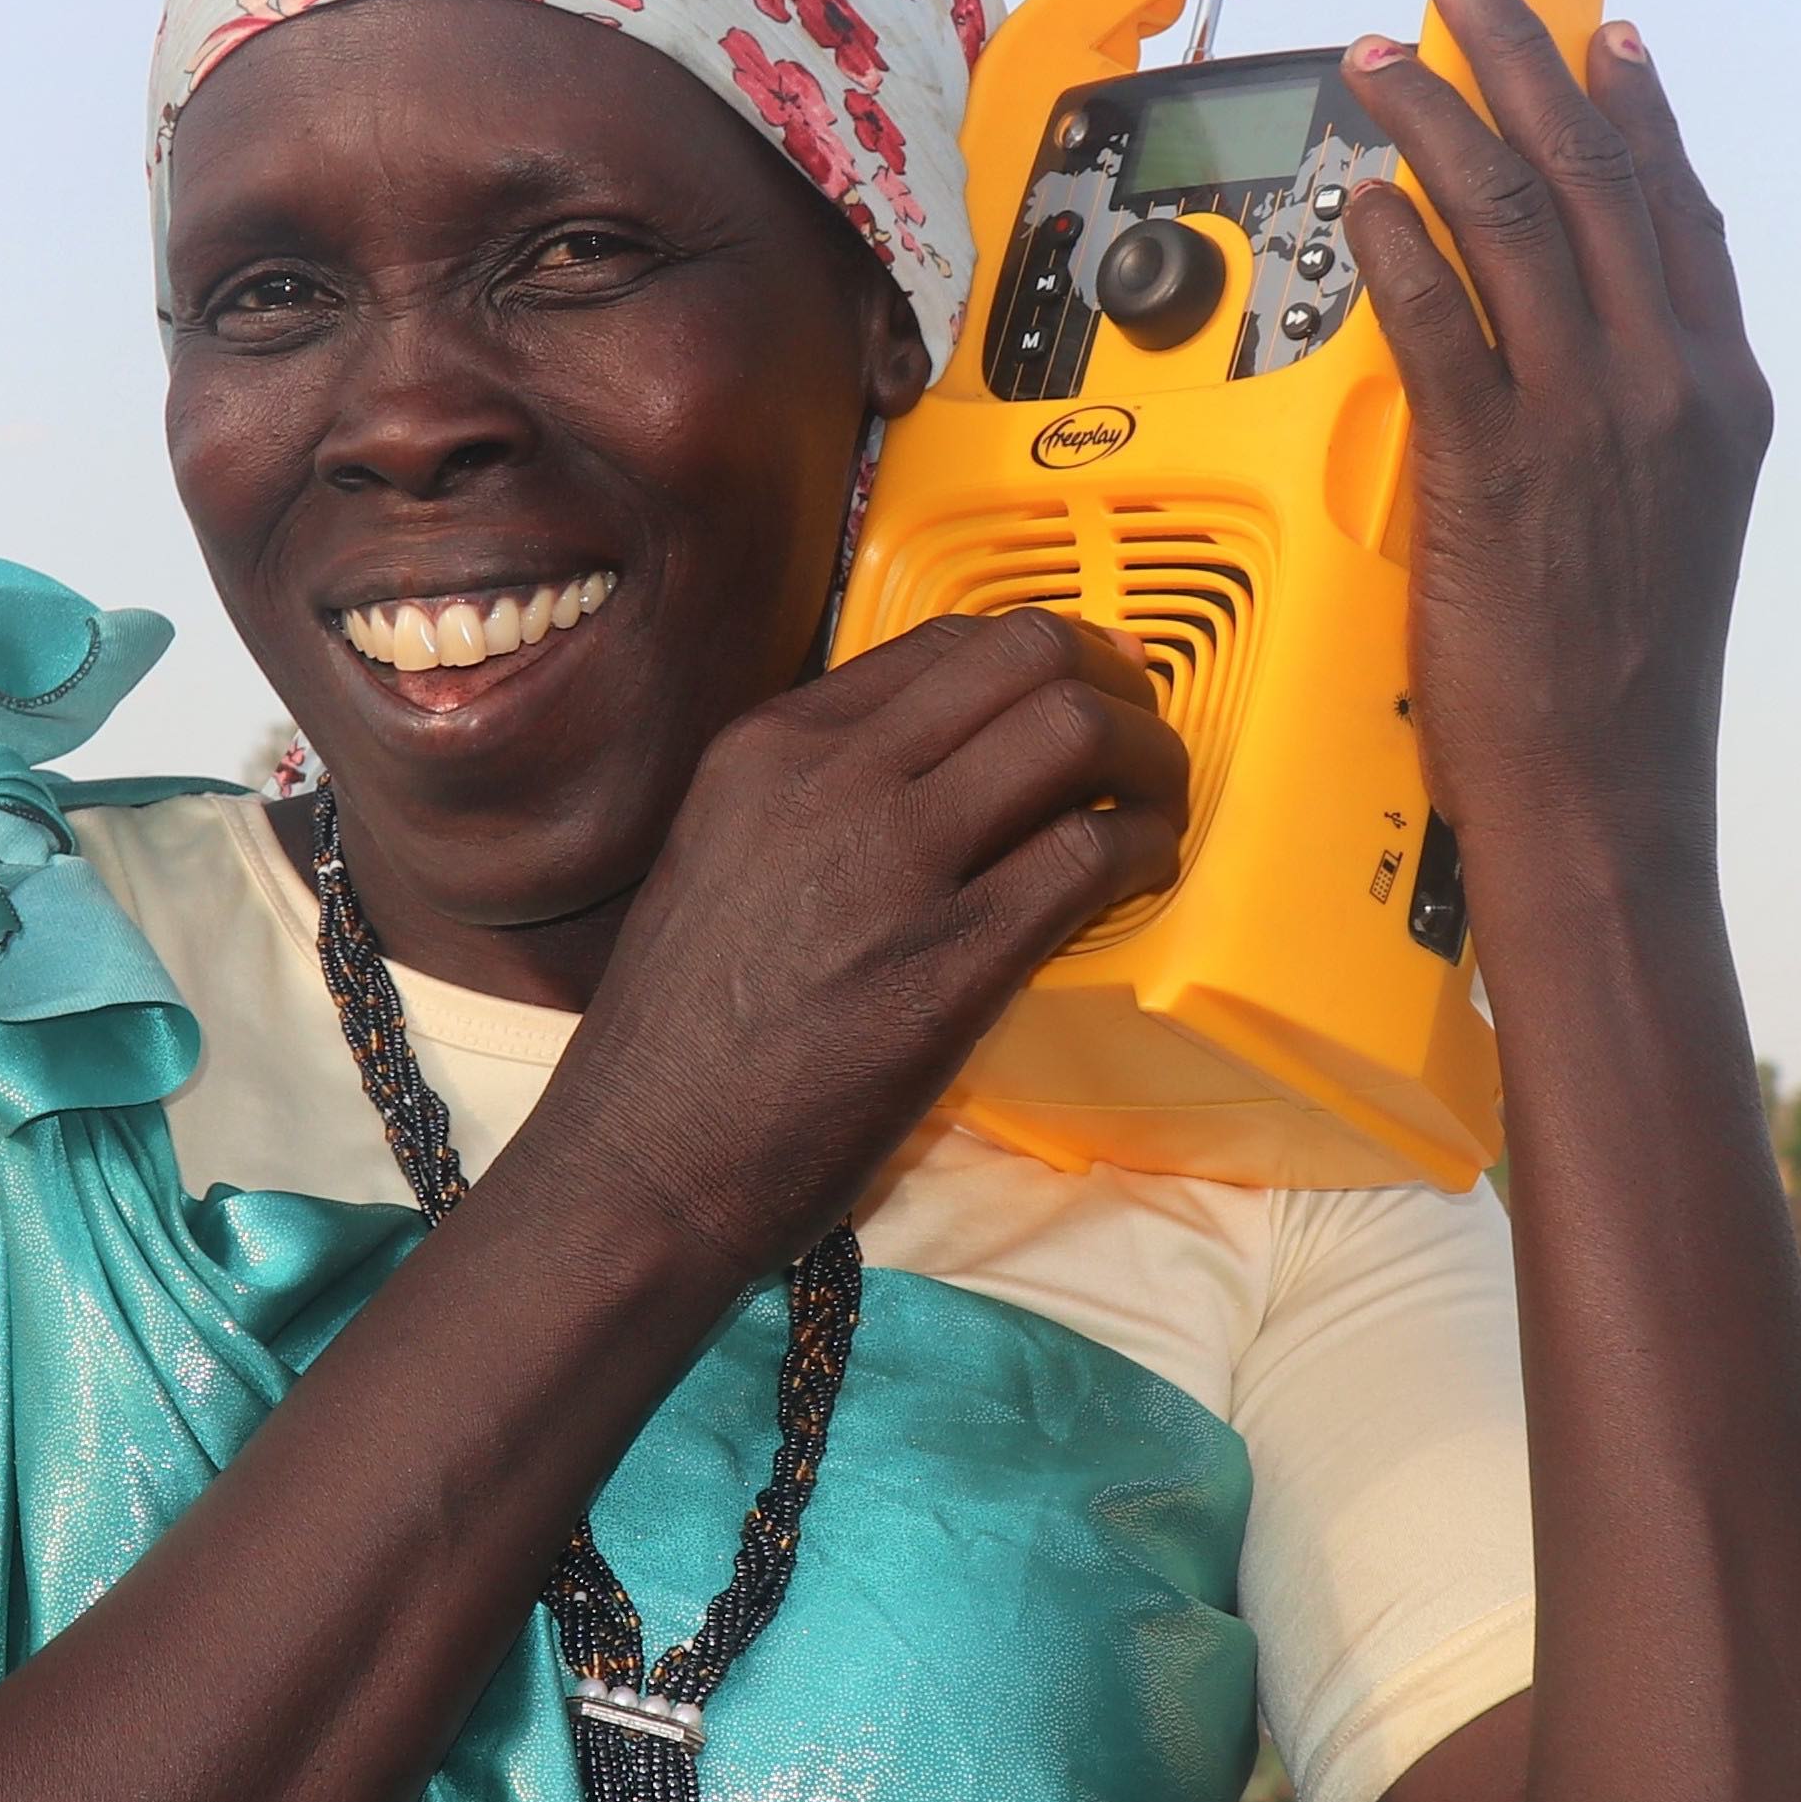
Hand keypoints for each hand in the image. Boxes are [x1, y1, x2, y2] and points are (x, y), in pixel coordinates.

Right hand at [530, 609, 1184, 1273]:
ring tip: (1156, 806)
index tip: (1087, 681)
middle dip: (1114, 683)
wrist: (644, 1159)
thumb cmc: (681, 1038)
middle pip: (1026, 655)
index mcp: (766, 747)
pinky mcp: (951, 958)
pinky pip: (1088, 852)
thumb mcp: (719, 857)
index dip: (1043, 652)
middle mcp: (830, 779)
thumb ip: (813, 797)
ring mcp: (892, 862)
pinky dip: (1143, 847)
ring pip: (1073, 731)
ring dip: (1148, 758)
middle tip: (1141, 733)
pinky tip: (1141, 875)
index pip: (946, 642)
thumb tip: (935, 771)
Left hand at [1337, 0, 1769, 899]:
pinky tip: (1361, 195)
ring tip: (1380, 59)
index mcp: (1718, 398)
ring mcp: (1584, 422)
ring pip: (1508, 217)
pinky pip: (1437, 322)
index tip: (1600, 33)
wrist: (1609, 807)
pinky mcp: (1494, 470)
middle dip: (1523, 52)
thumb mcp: (1666, 535)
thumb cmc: (1621, 699)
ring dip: (1436, 116)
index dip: (1634, 107)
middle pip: (1591, 172)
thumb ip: (1630, 434)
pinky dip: (1395, 243)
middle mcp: (1665, 386)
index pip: (1677, 211)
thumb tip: (1576, 372)